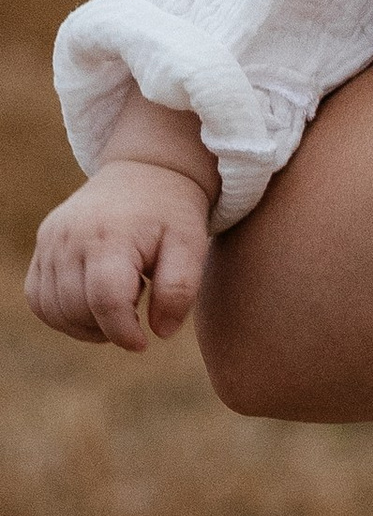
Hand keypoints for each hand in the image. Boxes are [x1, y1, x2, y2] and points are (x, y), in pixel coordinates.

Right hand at [27, 160, 215, 351]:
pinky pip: (37, 297)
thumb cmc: (172, 215)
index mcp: (111, 236)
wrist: (145, 172)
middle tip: (136, 309)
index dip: (123, 333)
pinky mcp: (43, 243)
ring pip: (52, 309)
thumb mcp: (192, 247)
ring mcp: (51, 239)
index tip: (143, 343)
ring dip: (83, 325)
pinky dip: (61, 314)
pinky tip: (93, 305)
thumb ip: (180, 290)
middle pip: (76, 309)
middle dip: (106, 328)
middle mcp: (71, 236)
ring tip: (117, 304)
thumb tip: (160, 333)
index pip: (105, 301)